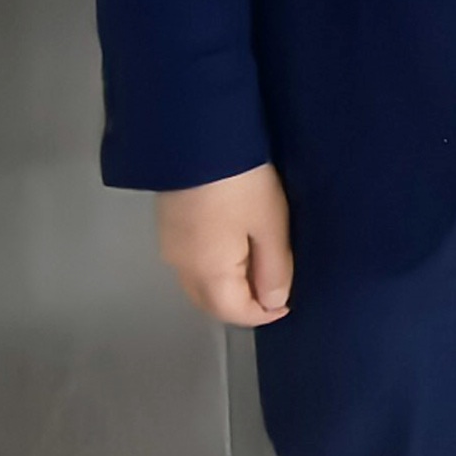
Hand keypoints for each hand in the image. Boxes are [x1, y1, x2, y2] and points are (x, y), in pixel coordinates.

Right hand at [156, 165, 292, 325]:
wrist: (196, 141)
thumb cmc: (241, 186)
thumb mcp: (270, 226)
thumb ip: (273, 268)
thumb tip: (273, 302)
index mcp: (206, 272)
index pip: (231, 312)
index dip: (261, 315)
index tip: (287, 305)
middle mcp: (181, 266)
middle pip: (209, 303)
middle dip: (240, 306)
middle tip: (273, 292)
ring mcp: (169, 247)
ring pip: (197, 285)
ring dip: (226, 288)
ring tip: (258, 272)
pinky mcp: (168, 227)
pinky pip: (190, 264)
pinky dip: (212, 270)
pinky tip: (234, 253)